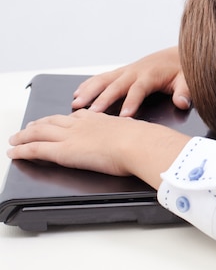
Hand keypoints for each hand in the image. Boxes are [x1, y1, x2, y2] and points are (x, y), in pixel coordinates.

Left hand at [7, 109, 190, 188]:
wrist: (141, 144)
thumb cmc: (146, 141)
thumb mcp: (141, 134)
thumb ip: (137, 138)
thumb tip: (147, 143)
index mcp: (102, 119)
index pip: (78, 116)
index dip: (65, 118)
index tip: (61, 119)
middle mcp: (83, 124)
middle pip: (55, 121)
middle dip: (40, 123)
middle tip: (30, 127)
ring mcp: (72, 136)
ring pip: (40, 132)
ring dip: (25, 135)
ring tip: (15, 139)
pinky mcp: (64, 151)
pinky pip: (36, 149)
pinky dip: (22, 150)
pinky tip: (13, 152)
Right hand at [72, 46, 190, 116]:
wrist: (177, 54)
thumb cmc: (182, 70)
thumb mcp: (187, 80)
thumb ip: (184, 92)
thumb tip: (182, 102)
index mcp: (150, 75)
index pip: (138, 90)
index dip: (131, 103)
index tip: (125, 117)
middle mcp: (135, 72)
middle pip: (116, 86)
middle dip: (103, 99)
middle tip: (91, 113)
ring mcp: (126, 71)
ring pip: (104, 80)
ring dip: (89, 91)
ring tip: (76, 103)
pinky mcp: (121, 71)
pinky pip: (102, 77)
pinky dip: (88, 84)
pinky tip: (78, 93)